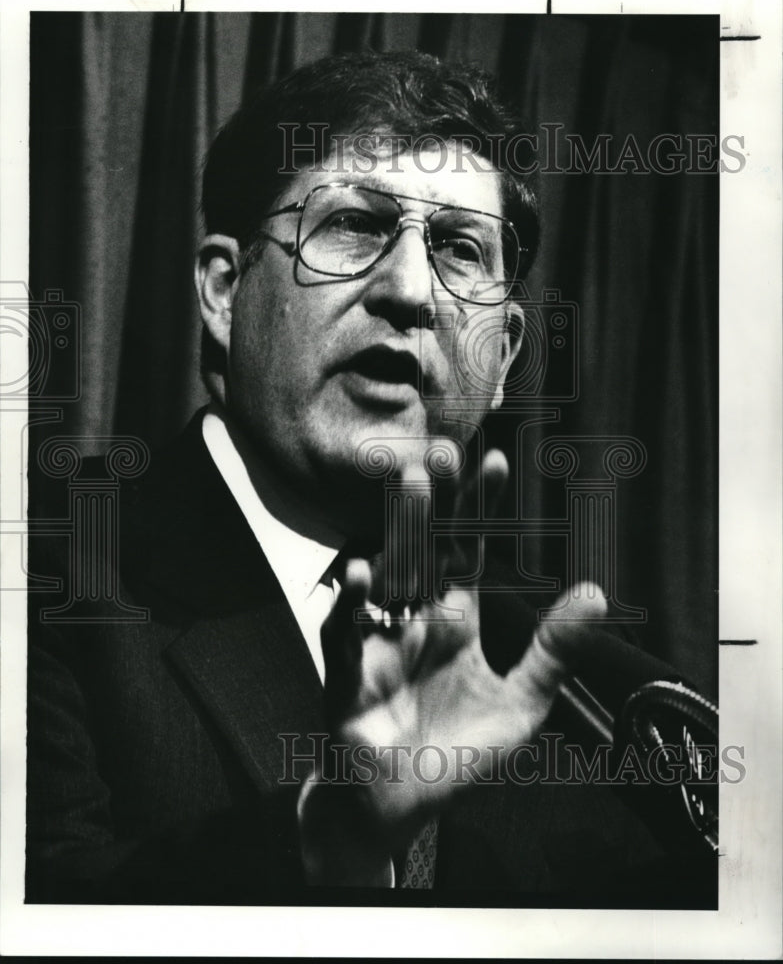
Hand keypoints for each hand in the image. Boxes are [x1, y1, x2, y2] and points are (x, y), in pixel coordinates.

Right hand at [301, 444, 605, 881]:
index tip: (496, 462)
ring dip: (401, 529)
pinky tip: (364, 575)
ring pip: (389, 574)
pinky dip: (353, 607)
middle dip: (436, 501)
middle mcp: (417, 620)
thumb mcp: (520, 704)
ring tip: (412, 484)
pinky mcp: (348, 675)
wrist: (401, 807)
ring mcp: (381, 642)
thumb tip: (596, 591)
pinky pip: (347, 635)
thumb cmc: (459, 756)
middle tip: (441, 450)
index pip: (470, 553)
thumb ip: (552, 650)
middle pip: (426, 548)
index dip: (481, 511)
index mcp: (457, 621)